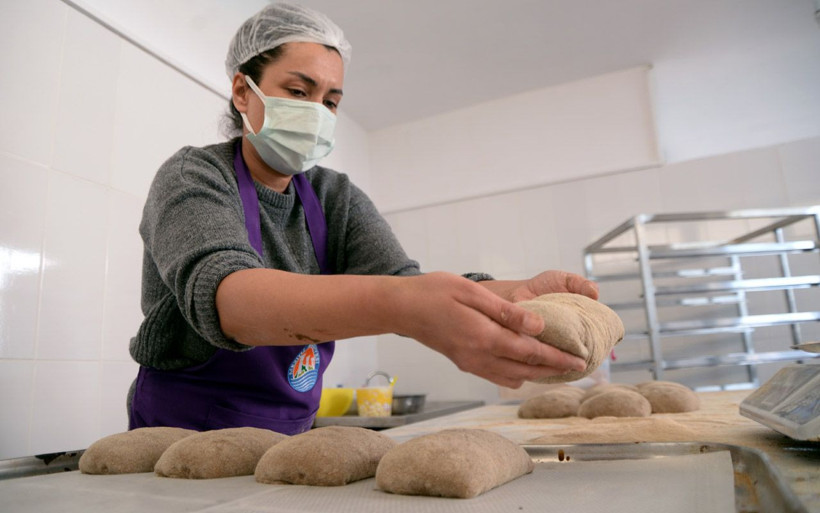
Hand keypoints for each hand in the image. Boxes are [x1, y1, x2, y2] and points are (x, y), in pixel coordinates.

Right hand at [389, 272, 586, 387]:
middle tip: (579, 366)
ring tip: (557, 366)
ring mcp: (470, 363)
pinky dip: (517, 374)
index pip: (531, 352)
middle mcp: (479, 356)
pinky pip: (497, 376)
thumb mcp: (471, 292)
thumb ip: (506, 311)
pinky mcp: (464, 363)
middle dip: (555, 370)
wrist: (400, 308)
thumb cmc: (434, 292)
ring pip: (513, 377)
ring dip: (537, 374)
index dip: (558, 357)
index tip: (581, 359)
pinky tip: (525, 365)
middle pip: (526, 369)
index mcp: (484, 337)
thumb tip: (539, 326)